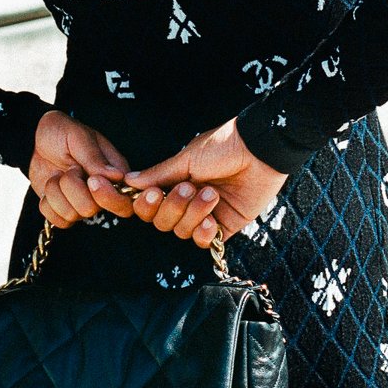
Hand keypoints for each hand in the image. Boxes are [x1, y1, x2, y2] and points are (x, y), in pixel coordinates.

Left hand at [28, 109, 134, 229]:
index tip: (91, 179)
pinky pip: (57, 220)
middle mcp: (100, 192)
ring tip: (58, 173)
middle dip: (73, 188)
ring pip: (71, 215)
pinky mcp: (63, 210)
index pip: (123, 201)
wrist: (35, 139)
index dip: (107, 196)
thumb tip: (118, 176)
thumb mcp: (78, 137)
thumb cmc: (62, 132)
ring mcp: (81, 203)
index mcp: (113, 174)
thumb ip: (95, 158)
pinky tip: (51, 185)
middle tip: (70, 169)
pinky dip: (48, 202)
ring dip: (56, 191)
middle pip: (91, 209)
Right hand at [123, 118, 287, 238]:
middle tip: (190, 187)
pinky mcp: (224, 225)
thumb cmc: (223, 147)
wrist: (258, 152)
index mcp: (175, 182)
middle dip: (174, 207)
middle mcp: (187, 201)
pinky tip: (212, 220)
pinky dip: (204, 232)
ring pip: (182, 231)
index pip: (150, 205)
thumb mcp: (187, 158)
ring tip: (212, 194)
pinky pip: (204, 241)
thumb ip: (159, 174)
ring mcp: (205, 214)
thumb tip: (128, 181)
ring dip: (194, 213)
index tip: (155, 193)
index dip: (148, 205)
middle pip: (163, 222)